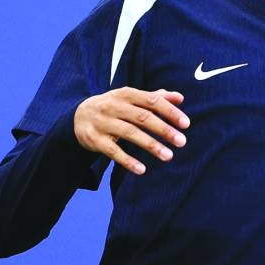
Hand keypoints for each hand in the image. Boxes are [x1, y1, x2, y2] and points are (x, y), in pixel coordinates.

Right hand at [74, 87, 189, 174]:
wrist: (78, 116)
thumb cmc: (114, 107)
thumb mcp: (130, 98)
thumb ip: (154, 97)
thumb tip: (180, 97)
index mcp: (126, 94)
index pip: (151, 101)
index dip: (170, 111)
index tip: (186, 124)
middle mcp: (113, 106)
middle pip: (142, 117)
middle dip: (164, 130)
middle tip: (182, 142)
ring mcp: (103, 122)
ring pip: (129, 133)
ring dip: (150, 145)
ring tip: (168, 156)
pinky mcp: (94, 139)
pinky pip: (112, 151)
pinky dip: (127, 160)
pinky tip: (142, 170)